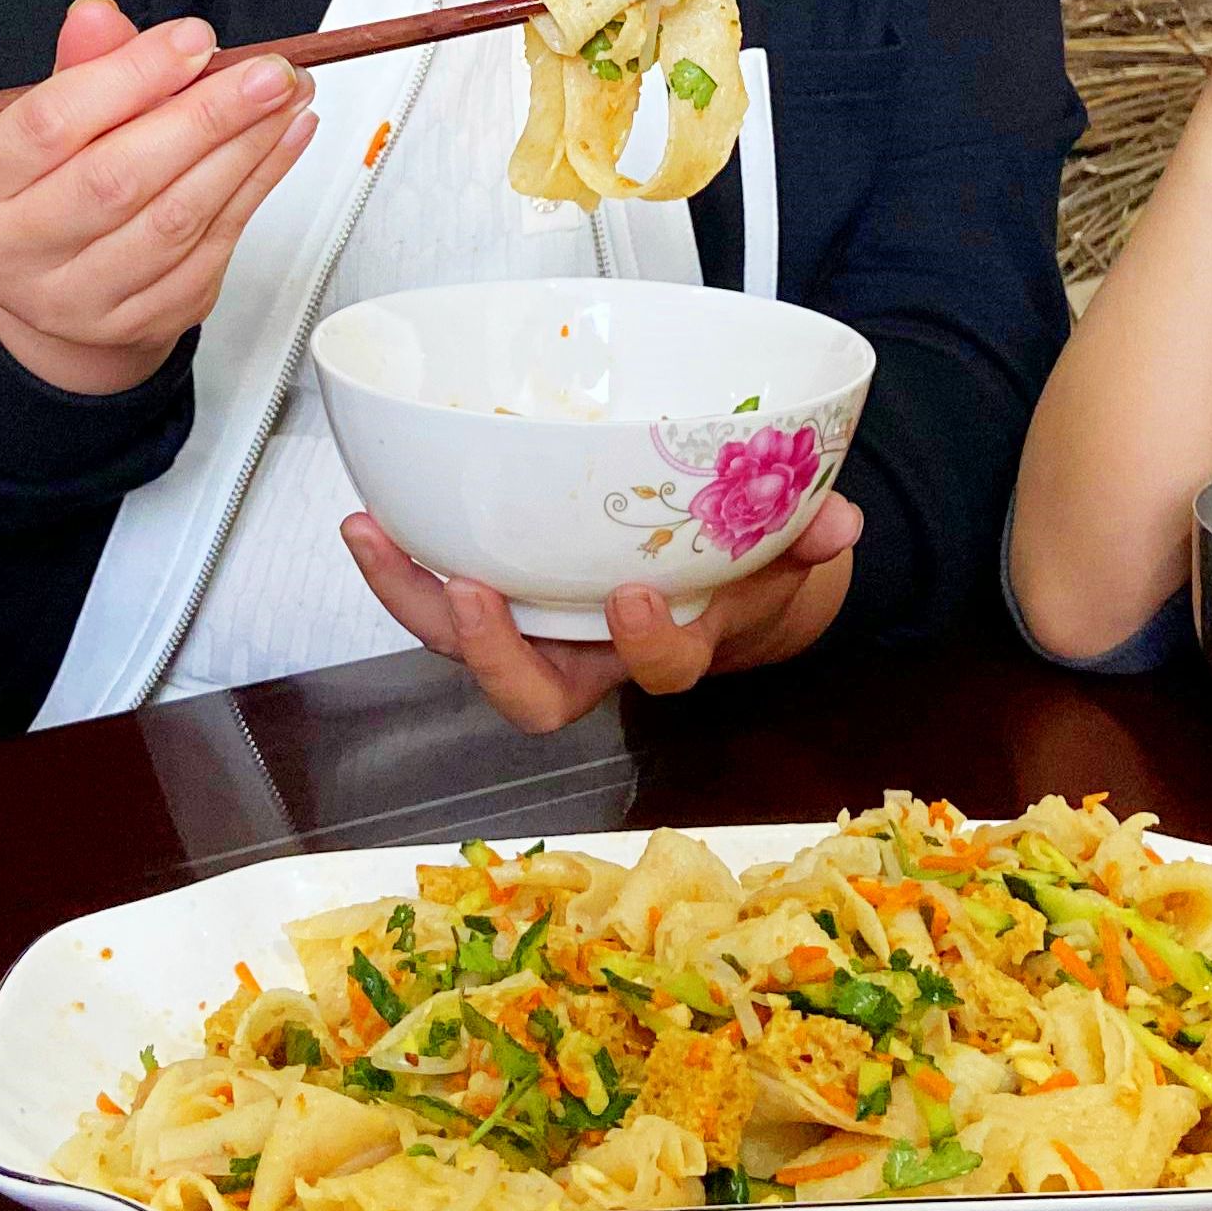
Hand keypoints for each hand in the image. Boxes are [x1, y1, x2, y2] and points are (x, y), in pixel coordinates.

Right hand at [0, 0, 317, 394]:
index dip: (130, 76)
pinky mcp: (142, 319)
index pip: (52, 124)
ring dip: (245, 150)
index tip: (192, 39)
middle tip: (266, 73)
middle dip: (206, 116)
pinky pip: (212, 247)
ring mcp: (80, 296)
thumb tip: (99, 16)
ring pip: (175, 218)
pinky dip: (258, 185)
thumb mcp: (35, 123)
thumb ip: (78, 67)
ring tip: (286, 98)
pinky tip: (283, 140)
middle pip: (119, 178)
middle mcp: (18, 250)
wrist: (51, 297)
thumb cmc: (43, 191)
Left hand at [342, 494, 862, 733]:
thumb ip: (808, 541)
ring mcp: (541, 634)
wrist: (712, 591)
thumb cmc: (743, 574)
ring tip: (371, 536)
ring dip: (412, 599)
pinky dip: (402, 563)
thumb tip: (841, 522)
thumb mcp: (785, 558)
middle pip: (535, 694)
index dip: (645, 644)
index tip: (634, 598)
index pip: (657, 671)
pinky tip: (369, 516)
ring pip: (468, 648)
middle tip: (466, 593)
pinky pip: (443, 595)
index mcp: (668, 651)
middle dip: (495, 653)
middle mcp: (593, 660)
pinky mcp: (504, 599)